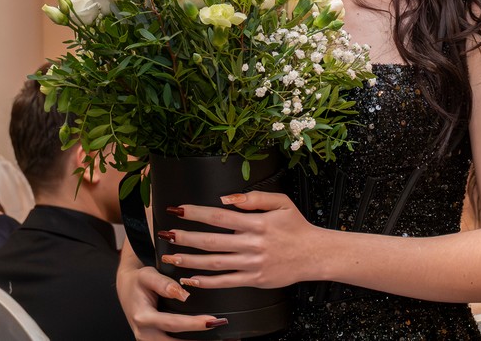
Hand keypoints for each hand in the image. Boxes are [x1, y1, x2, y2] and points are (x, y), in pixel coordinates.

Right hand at [117, 244, 226, 339]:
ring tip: (215, 339)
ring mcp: (148, 340)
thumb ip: (164, 284)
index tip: (211, 321)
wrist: (127, 288)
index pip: (172, 323)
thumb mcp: (147, 275)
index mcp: (143, 317)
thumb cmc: (138, 281)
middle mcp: (144, 333)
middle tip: (217, 330)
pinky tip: (203, 338)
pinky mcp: (154, 340)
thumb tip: (182, 294)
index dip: (193, 324)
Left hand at [158, 191, 318, 288]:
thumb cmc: (296, 227)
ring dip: (189, 260)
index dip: (196, 212)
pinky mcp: (255, 280)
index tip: (178, 209)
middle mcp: (252, 244)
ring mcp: (252, 264)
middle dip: (185, 237)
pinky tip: (191, 279)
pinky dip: (206, 282)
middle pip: (212, 241)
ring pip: (215, 263)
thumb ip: (254, 197)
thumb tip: (226, 198)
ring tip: (170, 257)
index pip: (219, 217)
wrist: (314, 254)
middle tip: (166, 234)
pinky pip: (226, 282)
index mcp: (256, 223)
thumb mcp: (281, 202)